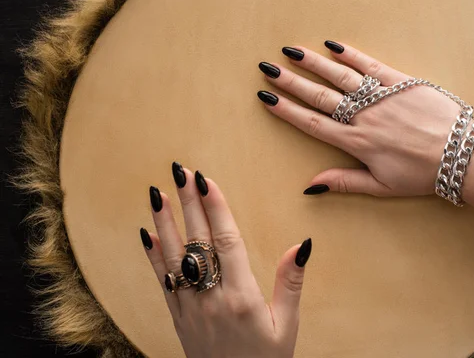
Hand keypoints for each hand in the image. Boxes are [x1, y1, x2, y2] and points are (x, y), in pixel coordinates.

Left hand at [141, 163, 310, 357]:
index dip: (216, 207)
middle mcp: (211, 297)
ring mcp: (190, 307)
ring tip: (158, 193)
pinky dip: (152, 256)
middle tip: (180, 171)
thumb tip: (300, 246)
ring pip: (173, 257)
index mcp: (241, 296)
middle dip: (189, 202)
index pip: (226, 241)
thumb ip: (290, 284)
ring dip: (165, 222)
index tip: (206, 180)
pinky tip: (147, 234)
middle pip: (198, 240)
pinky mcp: (178, 317)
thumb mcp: (286, 326)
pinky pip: (161, 281)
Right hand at [257, 41, 464, 196]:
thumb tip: (310, 186)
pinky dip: (352, 55)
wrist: (463, 156)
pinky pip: (372, 65)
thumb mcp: (382, 186)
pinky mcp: (402, 82)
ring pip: (341, 77)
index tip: (268, 98)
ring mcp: (383, 97)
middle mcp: (365, 117)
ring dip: (314, 64)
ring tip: (292, 52)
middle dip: (292, 82)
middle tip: (268, 68)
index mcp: (358, 143)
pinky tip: (334, 45)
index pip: (314, 124)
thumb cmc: (423, 175)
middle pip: (321, 96)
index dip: (288, 111)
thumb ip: (345, 182)